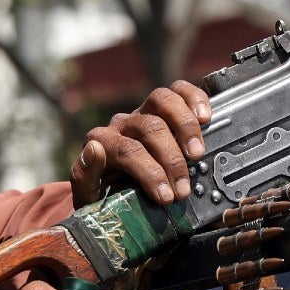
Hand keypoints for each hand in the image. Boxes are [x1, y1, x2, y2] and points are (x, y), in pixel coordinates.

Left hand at [72, 79, 212, 206]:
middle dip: (171, 160)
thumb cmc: (104, 197)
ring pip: (162, 100)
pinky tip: (205, 117)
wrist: (115, 193)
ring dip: (184, 126)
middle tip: (184, 189)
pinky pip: (178, 91)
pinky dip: (193, 98)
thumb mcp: (88, 195)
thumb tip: (94, 149)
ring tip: (197, 154)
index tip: (167, 198)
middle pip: (149, 127)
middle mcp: (122, 123)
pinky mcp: (163, 108)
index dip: (150, 173)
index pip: (127, 150)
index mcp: (102, 142)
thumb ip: (83, 175)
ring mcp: (143, 112)